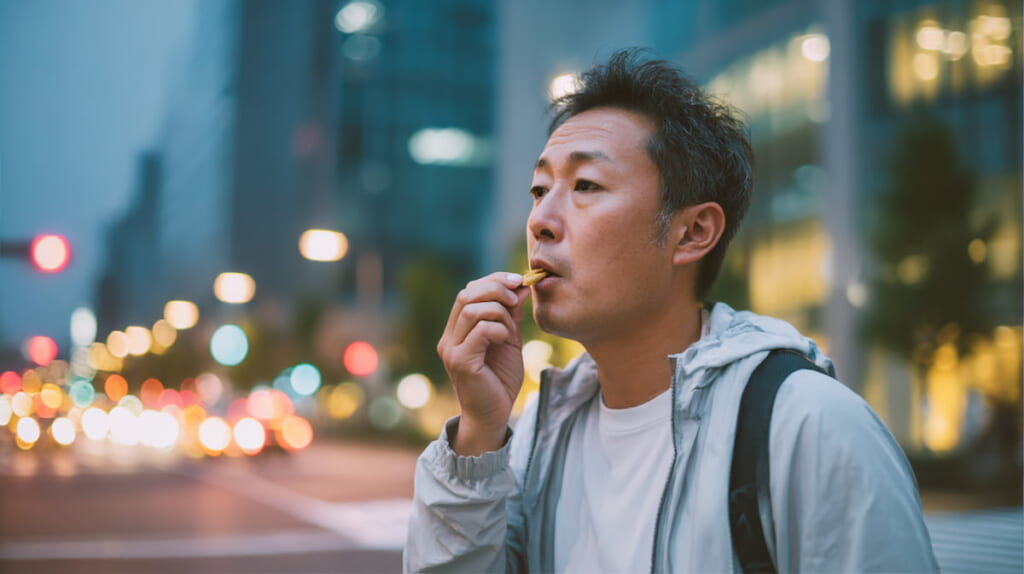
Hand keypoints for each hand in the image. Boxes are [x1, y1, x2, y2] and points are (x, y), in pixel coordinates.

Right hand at [437, 272, 529, 455]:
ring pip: (472, 310)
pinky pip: (480, 330)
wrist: (494, 415)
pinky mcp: (460, 361)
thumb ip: (511, 314)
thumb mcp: (509, 339)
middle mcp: (449, 338)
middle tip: (518, 296)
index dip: (493, 281)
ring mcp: (451, 349)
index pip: (468, 292)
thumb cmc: (500, 380)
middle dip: (496, 289)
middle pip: (466, 295)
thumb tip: (522, 286)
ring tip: (512, 329)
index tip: (518, 280)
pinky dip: (499, 328)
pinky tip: (507, 340)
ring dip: (500, 312)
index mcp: (457, 330)